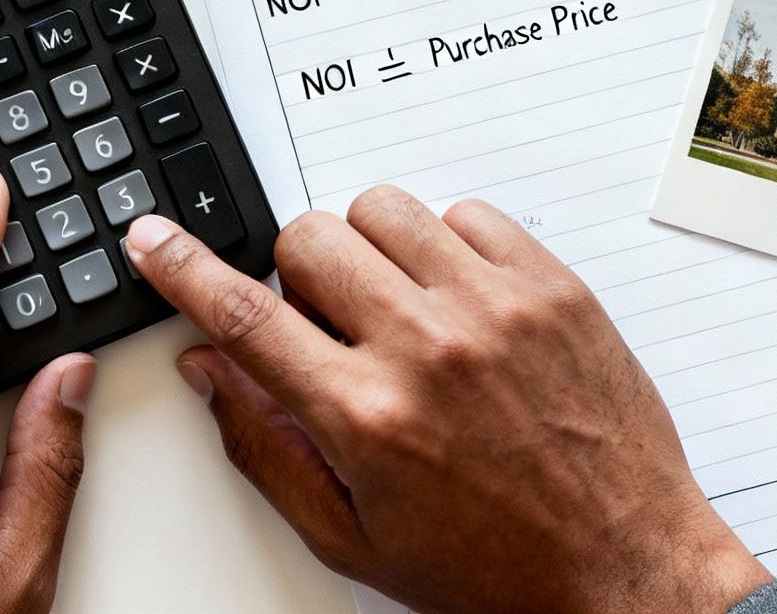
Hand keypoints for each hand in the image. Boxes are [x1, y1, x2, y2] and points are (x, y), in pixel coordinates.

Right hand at [124, 187, 770, 613]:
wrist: (624, 568)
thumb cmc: (494, 566)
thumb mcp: (352, 535)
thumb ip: (264, 445)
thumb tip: (208, 368)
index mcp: (366, 416)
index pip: (245, 314)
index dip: (183, 267)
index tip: (152, 238)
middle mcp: (427, 348)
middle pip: (308, 240)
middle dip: (297, 275)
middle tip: (327, 324)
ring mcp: (494, 307)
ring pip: (381, 208)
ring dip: (368, 249)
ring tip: (396, 307)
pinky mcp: (551, 287)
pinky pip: (466, 212)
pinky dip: (446, 245)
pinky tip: (457, 301)